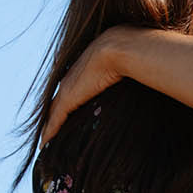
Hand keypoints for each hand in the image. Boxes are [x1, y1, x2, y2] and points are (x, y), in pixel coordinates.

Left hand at [42, 27, 134, 141]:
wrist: (121, 47)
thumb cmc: (130, 54)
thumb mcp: (126, 67)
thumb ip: (130, 76)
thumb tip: (147, 84)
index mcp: (83, 72)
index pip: (70, 92)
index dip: (65, 105)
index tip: (64, 117)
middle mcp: (71, 79)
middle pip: (56, 103)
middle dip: (52, 117)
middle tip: (50, 133)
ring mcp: (68, 89)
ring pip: (52, 113)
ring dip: (49, 127)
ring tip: (47, 142)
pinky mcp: (68, 98)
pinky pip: (54, 120)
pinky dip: (49, 132)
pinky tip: (45, 145)